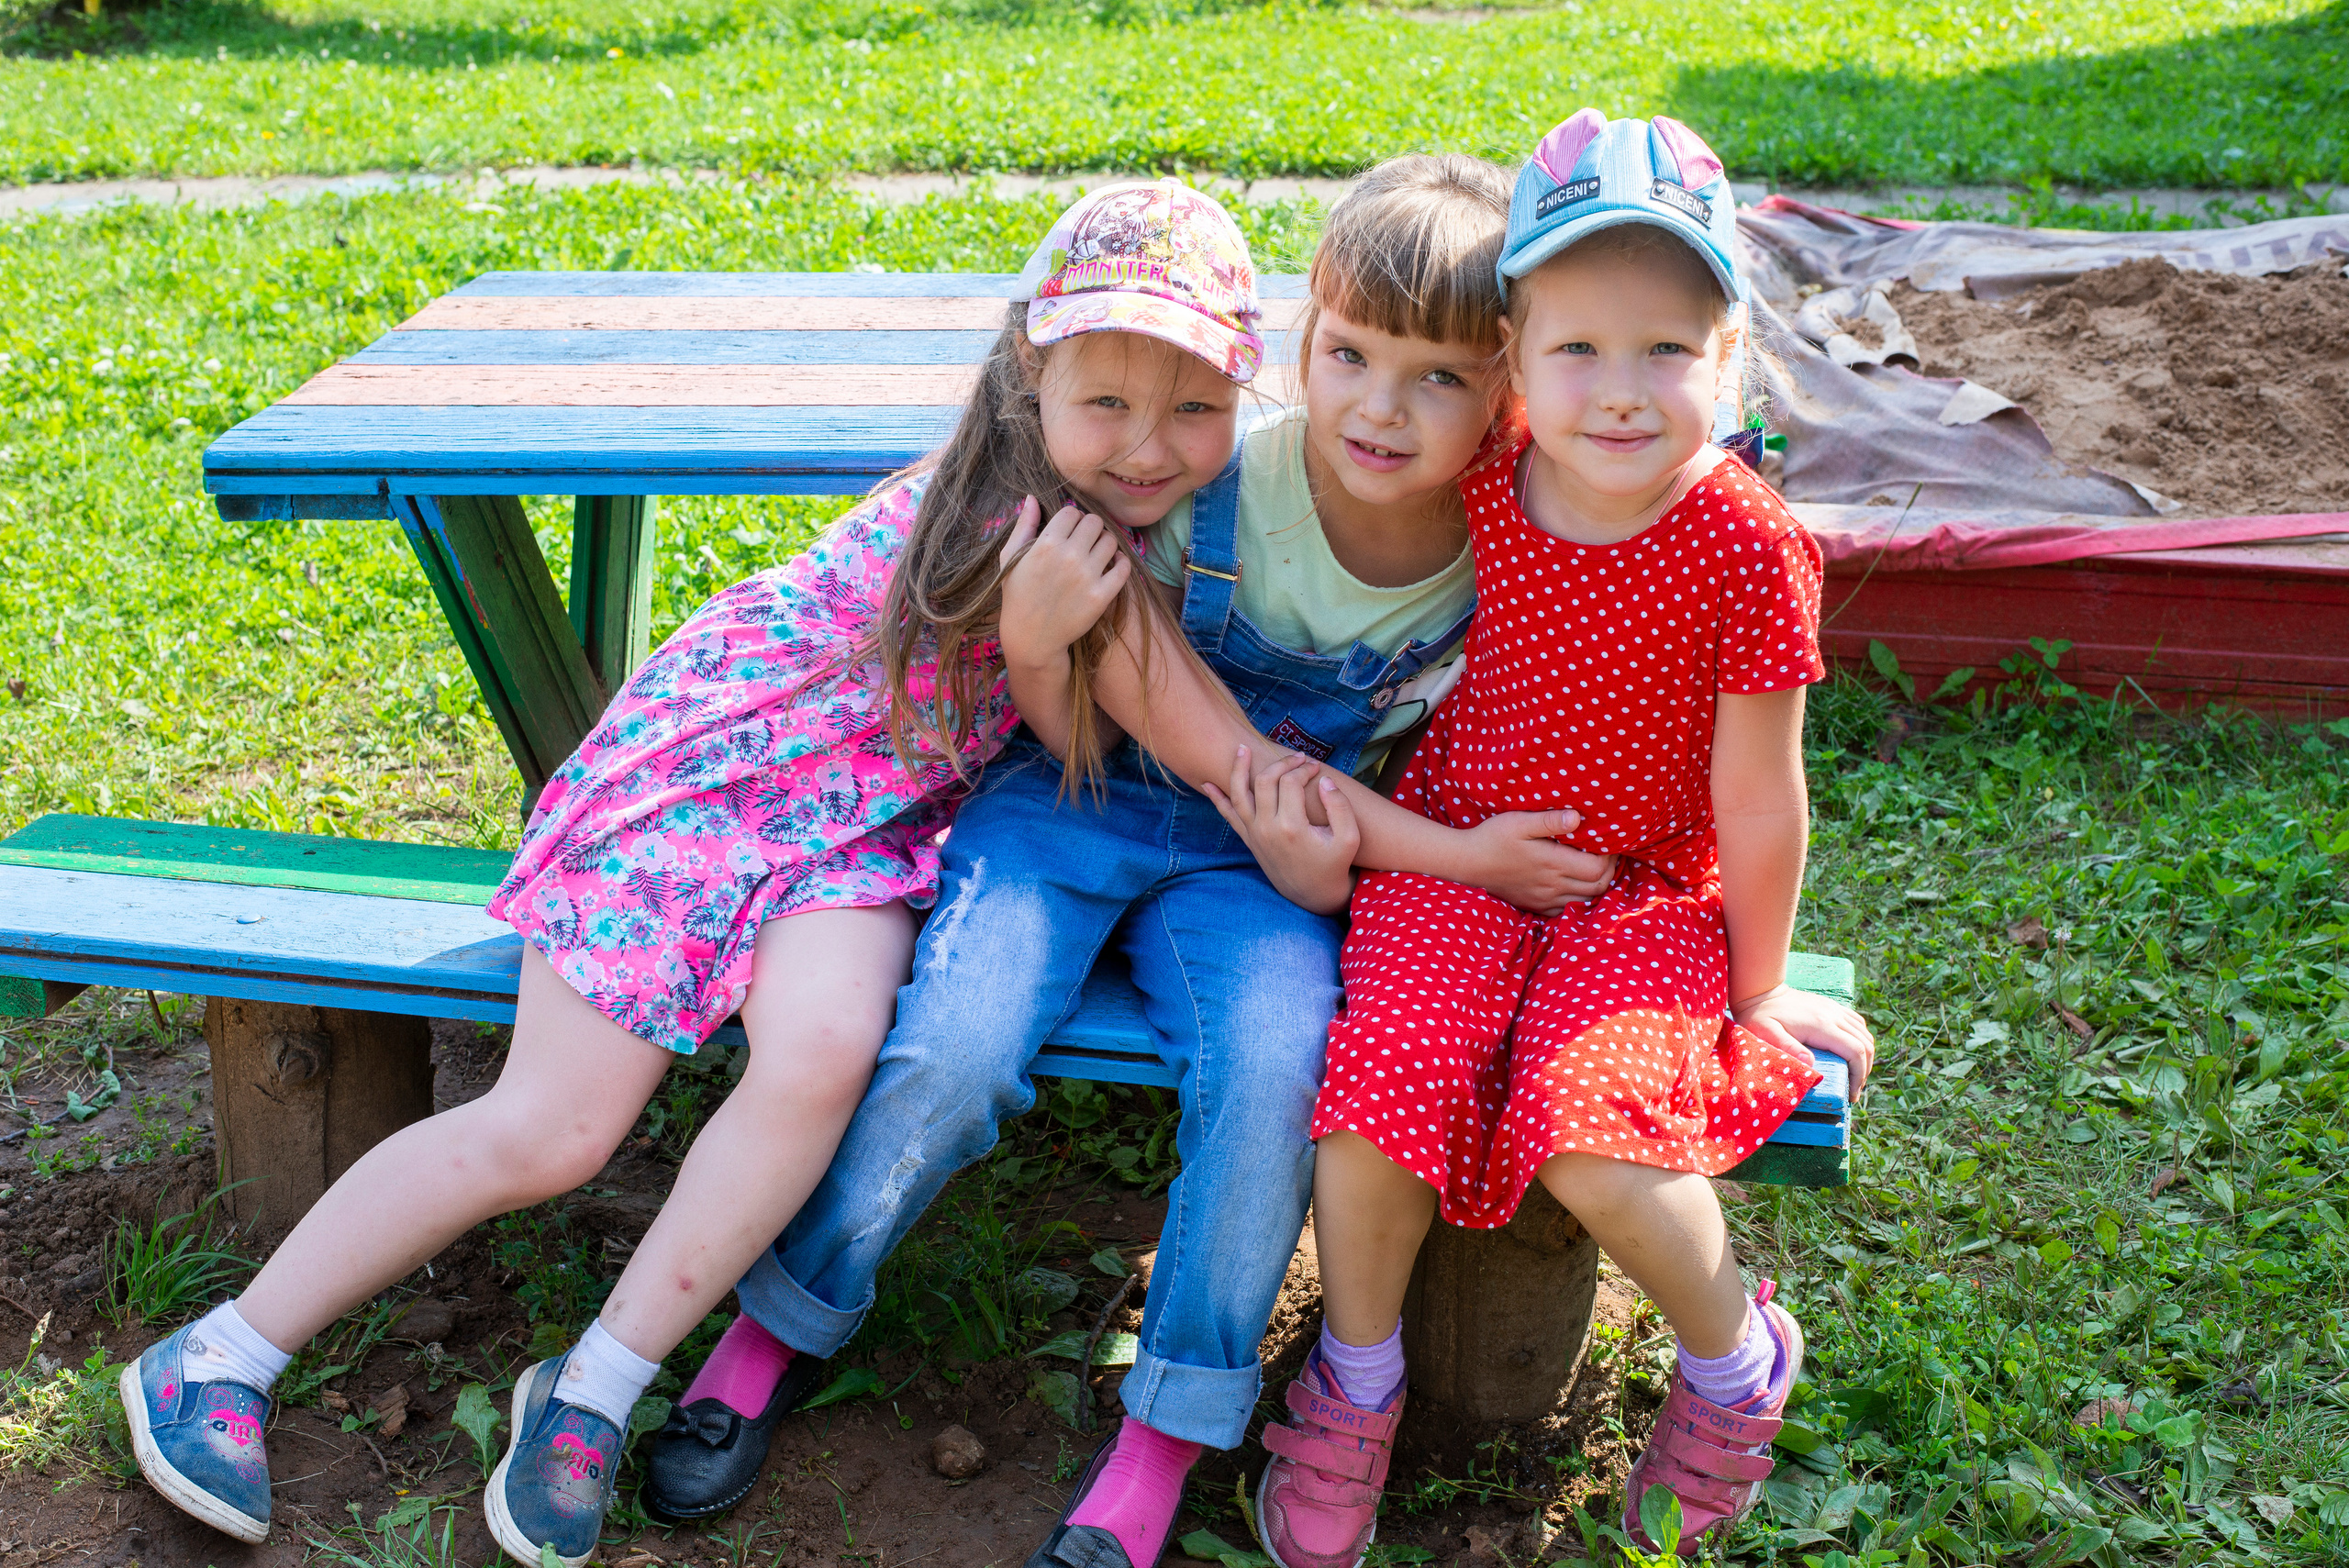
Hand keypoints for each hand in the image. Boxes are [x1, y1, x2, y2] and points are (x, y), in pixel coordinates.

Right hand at [998, 498, 1131, 670]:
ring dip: (1105, 544)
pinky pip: (1124, 566)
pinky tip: (1111, 567)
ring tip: (1097, 555)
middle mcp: (1069, 557)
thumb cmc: (1018, 596)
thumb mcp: (1010, 558)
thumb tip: (1031, 497)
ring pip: (1111, 541)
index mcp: (1046, 544)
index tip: (1069, 531)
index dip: (1071, 519)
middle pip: (1095, 522)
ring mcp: (1087, 576)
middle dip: (1090, 529)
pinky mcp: (1102, 596)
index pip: (1072, 512)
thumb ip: (1023, 525)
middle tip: (1085, 542)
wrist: (1031, 637)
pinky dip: (1121, 563)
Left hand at [1202, 746, 1360, 914]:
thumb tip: (1324, 781)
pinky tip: (1207, 784)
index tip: (1316, 768)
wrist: (1313, 893)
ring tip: (1241, 749)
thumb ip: (1340, 807)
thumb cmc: (1333, 863)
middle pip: (1266, 782)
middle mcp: (1267, 829)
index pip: (1292, 782)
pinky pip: (1228, 815)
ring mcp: (1254, 834)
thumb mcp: (1348, 838)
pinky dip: (1217, 799)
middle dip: (1282, 764)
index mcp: (1292, 827)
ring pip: (1239, 794)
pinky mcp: (1248, 839)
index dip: (1304, 769)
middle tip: (1298, 758)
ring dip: (1238, 770)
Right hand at [1457, 810, 1615, 916]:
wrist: (1467, 862)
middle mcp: (1552, 885)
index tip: (1607, 840)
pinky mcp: (1535, 905)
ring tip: (1595, 866)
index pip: (1597, 868)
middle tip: (1608, 852)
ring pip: (1586, 901)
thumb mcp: (1519, 822)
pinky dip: (1580, 900)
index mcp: (1552, 863)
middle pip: (1598, 887)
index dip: (1610, 856)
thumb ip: (1549, 820)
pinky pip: (1567, 911)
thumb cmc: (1493, 838)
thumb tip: (1578, 817)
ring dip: (1597, 885)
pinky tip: (1576, 884)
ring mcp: (1544, 899)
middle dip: (1610, 870)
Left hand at [1732, 985, 1875, 1092]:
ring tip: (1854, 1077)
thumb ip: (1788, 1048)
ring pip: (1865, 1034)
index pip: (1855, 1051)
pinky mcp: (1832, 1007)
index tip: (1851, 1094)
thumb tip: (1811, 1063)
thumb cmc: (1760, 1016)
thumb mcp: (1767, 1033)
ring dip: (1865, 1057)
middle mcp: (1833, 1015)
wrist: (1761, 990)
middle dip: (1864, 1071)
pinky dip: (1861, 1040)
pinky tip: (1851, 1053)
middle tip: (1853, 1091)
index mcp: (1821, 1025)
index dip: (1859, 1075)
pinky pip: (1857, 1023)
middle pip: (1865, 1044)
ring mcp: (1834, 1009)